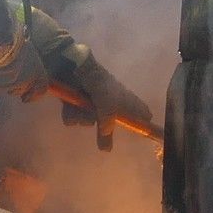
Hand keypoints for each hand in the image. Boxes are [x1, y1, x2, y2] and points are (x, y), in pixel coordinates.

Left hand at [39, 36, 156, 146]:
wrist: (71, 65)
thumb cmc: (96, 81)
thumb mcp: (107, 102)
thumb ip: (108, 122)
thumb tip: (106, 147)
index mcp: (121, 97)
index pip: (139, 110)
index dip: (142, 122)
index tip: (142, 132)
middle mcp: (107, 100)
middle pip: (111, 122)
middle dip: (104, 130)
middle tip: (103, 145)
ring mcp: (90, 102)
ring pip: (88, 121)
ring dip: (83, 116)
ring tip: (80, 107)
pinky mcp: (73, 102)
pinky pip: (73, 118)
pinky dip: (70, 114)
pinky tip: (69, 106)